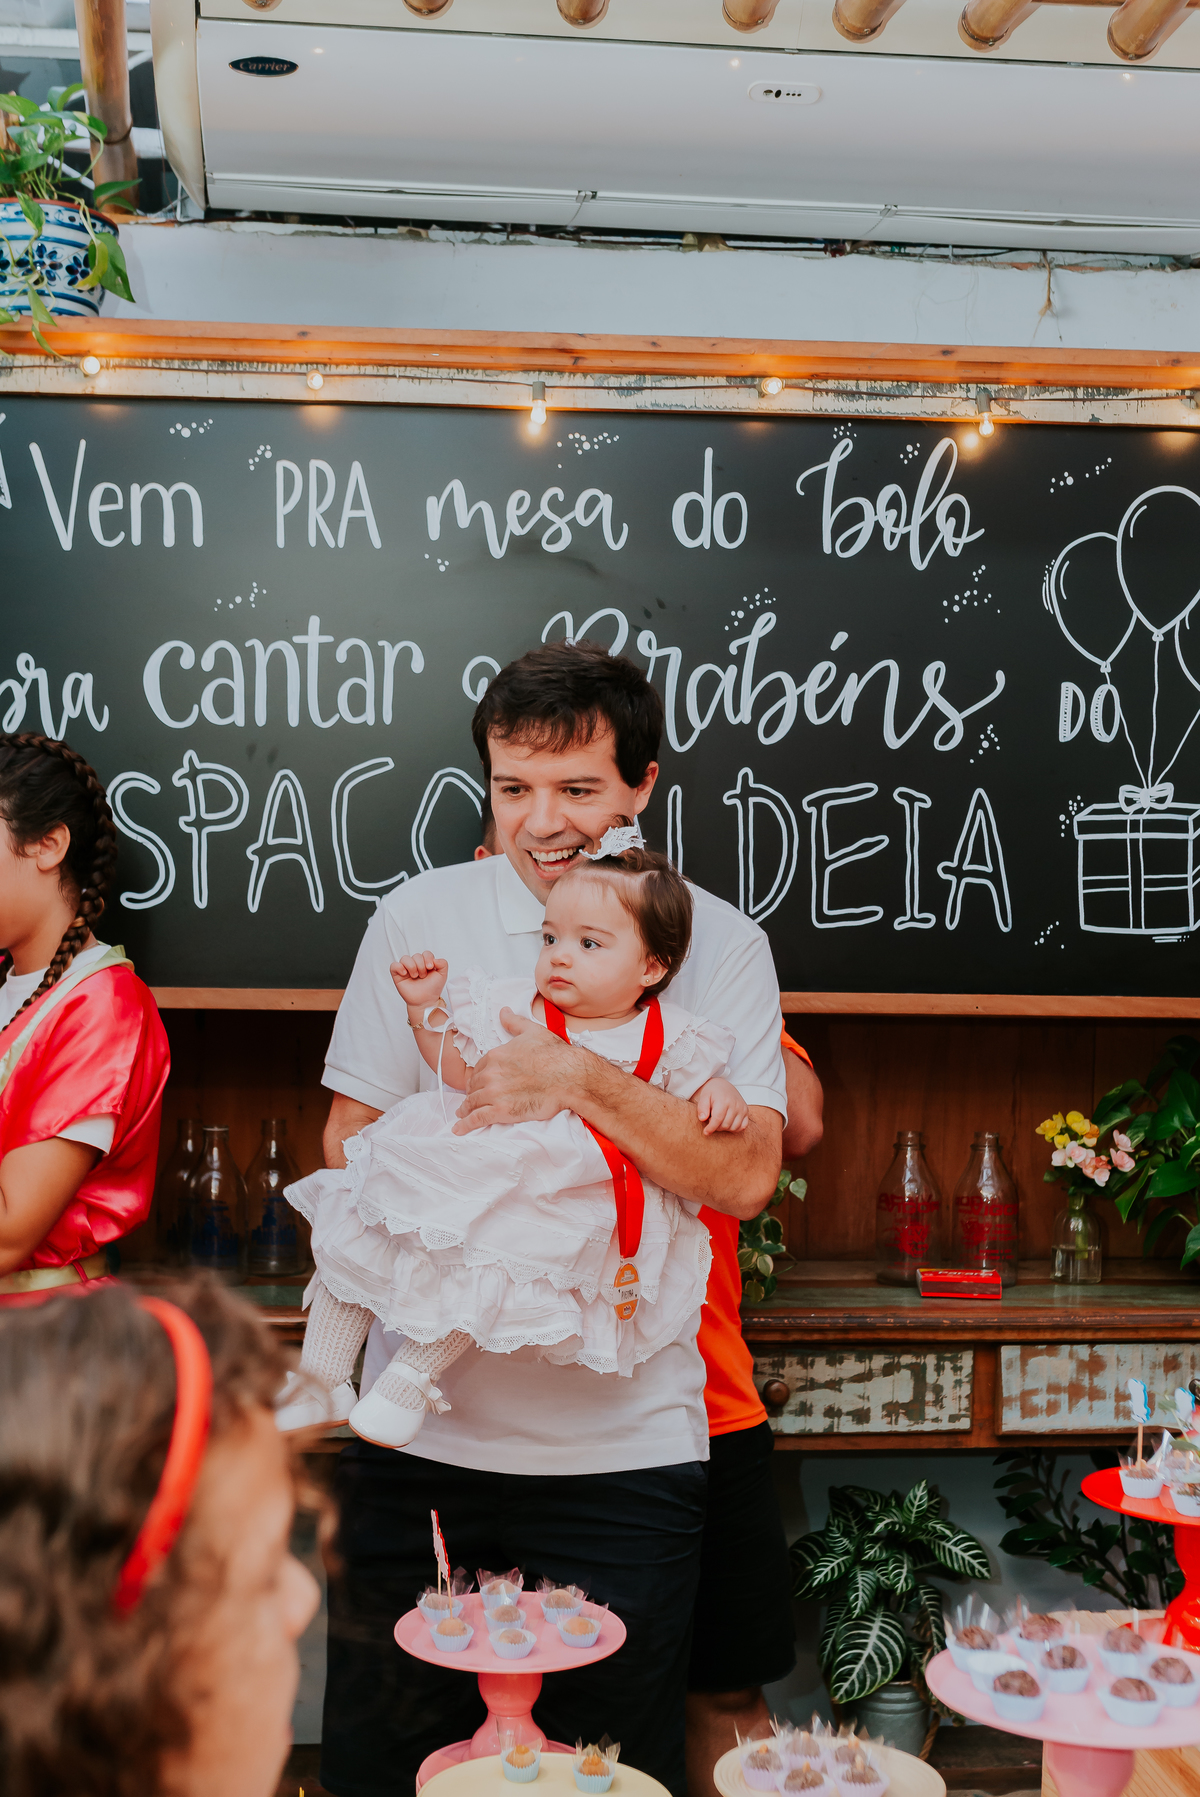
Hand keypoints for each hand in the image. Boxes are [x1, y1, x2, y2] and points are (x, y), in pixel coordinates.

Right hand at [390, 952, 447, 1010]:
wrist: (425, 1001)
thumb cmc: (432, 989)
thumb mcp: (442, 975)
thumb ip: (443, 964)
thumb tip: (435, 959)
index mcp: (426, 963)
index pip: (426, 953)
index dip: (428, 958)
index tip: (430, 967)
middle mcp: (416, 965)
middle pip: (416, 955)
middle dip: (421, 966)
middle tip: (423, 976)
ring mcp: (406, 969)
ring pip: (405, 958)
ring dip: (412, 966)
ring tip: (415, 976)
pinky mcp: (398, 975)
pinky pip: (394, 965)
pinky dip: (399, 967)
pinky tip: (405, 973)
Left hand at [452, 1008, 575, 1133]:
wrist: (569, 1076)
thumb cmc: (555, 1055)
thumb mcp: (533, 1031)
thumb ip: (514, 1023)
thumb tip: (504, 1011)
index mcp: (495, 1056)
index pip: (478, 1068)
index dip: (478, 1076)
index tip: (479, 1082)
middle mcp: (490, 1074)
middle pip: (473, 1086)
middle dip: (472, 1092)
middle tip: (472, 1099)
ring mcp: (494, 1093)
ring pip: (472, 1103)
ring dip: (466, 1109)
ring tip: (462, 1114)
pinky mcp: (501, 1111)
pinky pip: (477, 1118)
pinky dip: (466, 1124)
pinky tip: (459, 1128)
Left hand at [694, 1077, 749, 1136]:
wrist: (723, 1085)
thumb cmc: (712, 1092)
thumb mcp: (704, 1096)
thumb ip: (702, 1107)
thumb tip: (703, 1119)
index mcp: (723, 1100)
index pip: (717, 1119)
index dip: (711, 1128)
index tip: (706, 1132)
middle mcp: (735, 1104)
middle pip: (725, 1125)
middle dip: (716, 1127)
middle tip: (711, 1120)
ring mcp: (742, 1108)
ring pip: (734, 1127)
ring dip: (725, 1128)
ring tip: (719, 1120)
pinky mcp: (746, 1111)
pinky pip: (743, 1126)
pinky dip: (735, 1128)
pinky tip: (728, 1123)